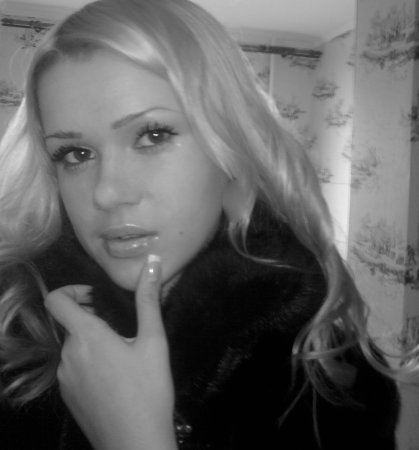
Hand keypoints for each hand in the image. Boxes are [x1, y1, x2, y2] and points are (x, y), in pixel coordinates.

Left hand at [45, 255, 176, 449]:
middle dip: (94, 318)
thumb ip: (148, 299)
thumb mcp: (154, 341)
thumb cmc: (148, 389)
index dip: (71, 290)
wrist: (136, 444)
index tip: (96, 296)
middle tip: (124, 328)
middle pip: (71, 324)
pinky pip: (74, 367)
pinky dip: (89, 361)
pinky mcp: (68, 396)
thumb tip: (152, 261)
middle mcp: (67, 354)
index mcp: (86, 336)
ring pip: (74, 346)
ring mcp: (65, 378)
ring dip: (93, 341)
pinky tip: (115, 377)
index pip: (56, 301)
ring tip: (124, 354)